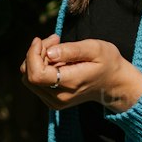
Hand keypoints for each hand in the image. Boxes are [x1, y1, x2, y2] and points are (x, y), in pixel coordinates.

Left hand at [19, 35, 141, 112]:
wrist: (114, 83)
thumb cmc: (107, 61)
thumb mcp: (95, 49)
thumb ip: (71, 50)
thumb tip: (48, 53)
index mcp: (70, 83)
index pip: (36, 75)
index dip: (32, 55)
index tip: (40, 40)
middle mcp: (59, 97)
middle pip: (29, 75)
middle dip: (35, 53)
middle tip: (55, 40)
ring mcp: (55, 102)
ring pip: (28, 78)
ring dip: (36, 59)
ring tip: (56, 47)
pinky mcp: (51, 101)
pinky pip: (34, 82)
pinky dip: (39, 67)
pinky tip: (55, 58)